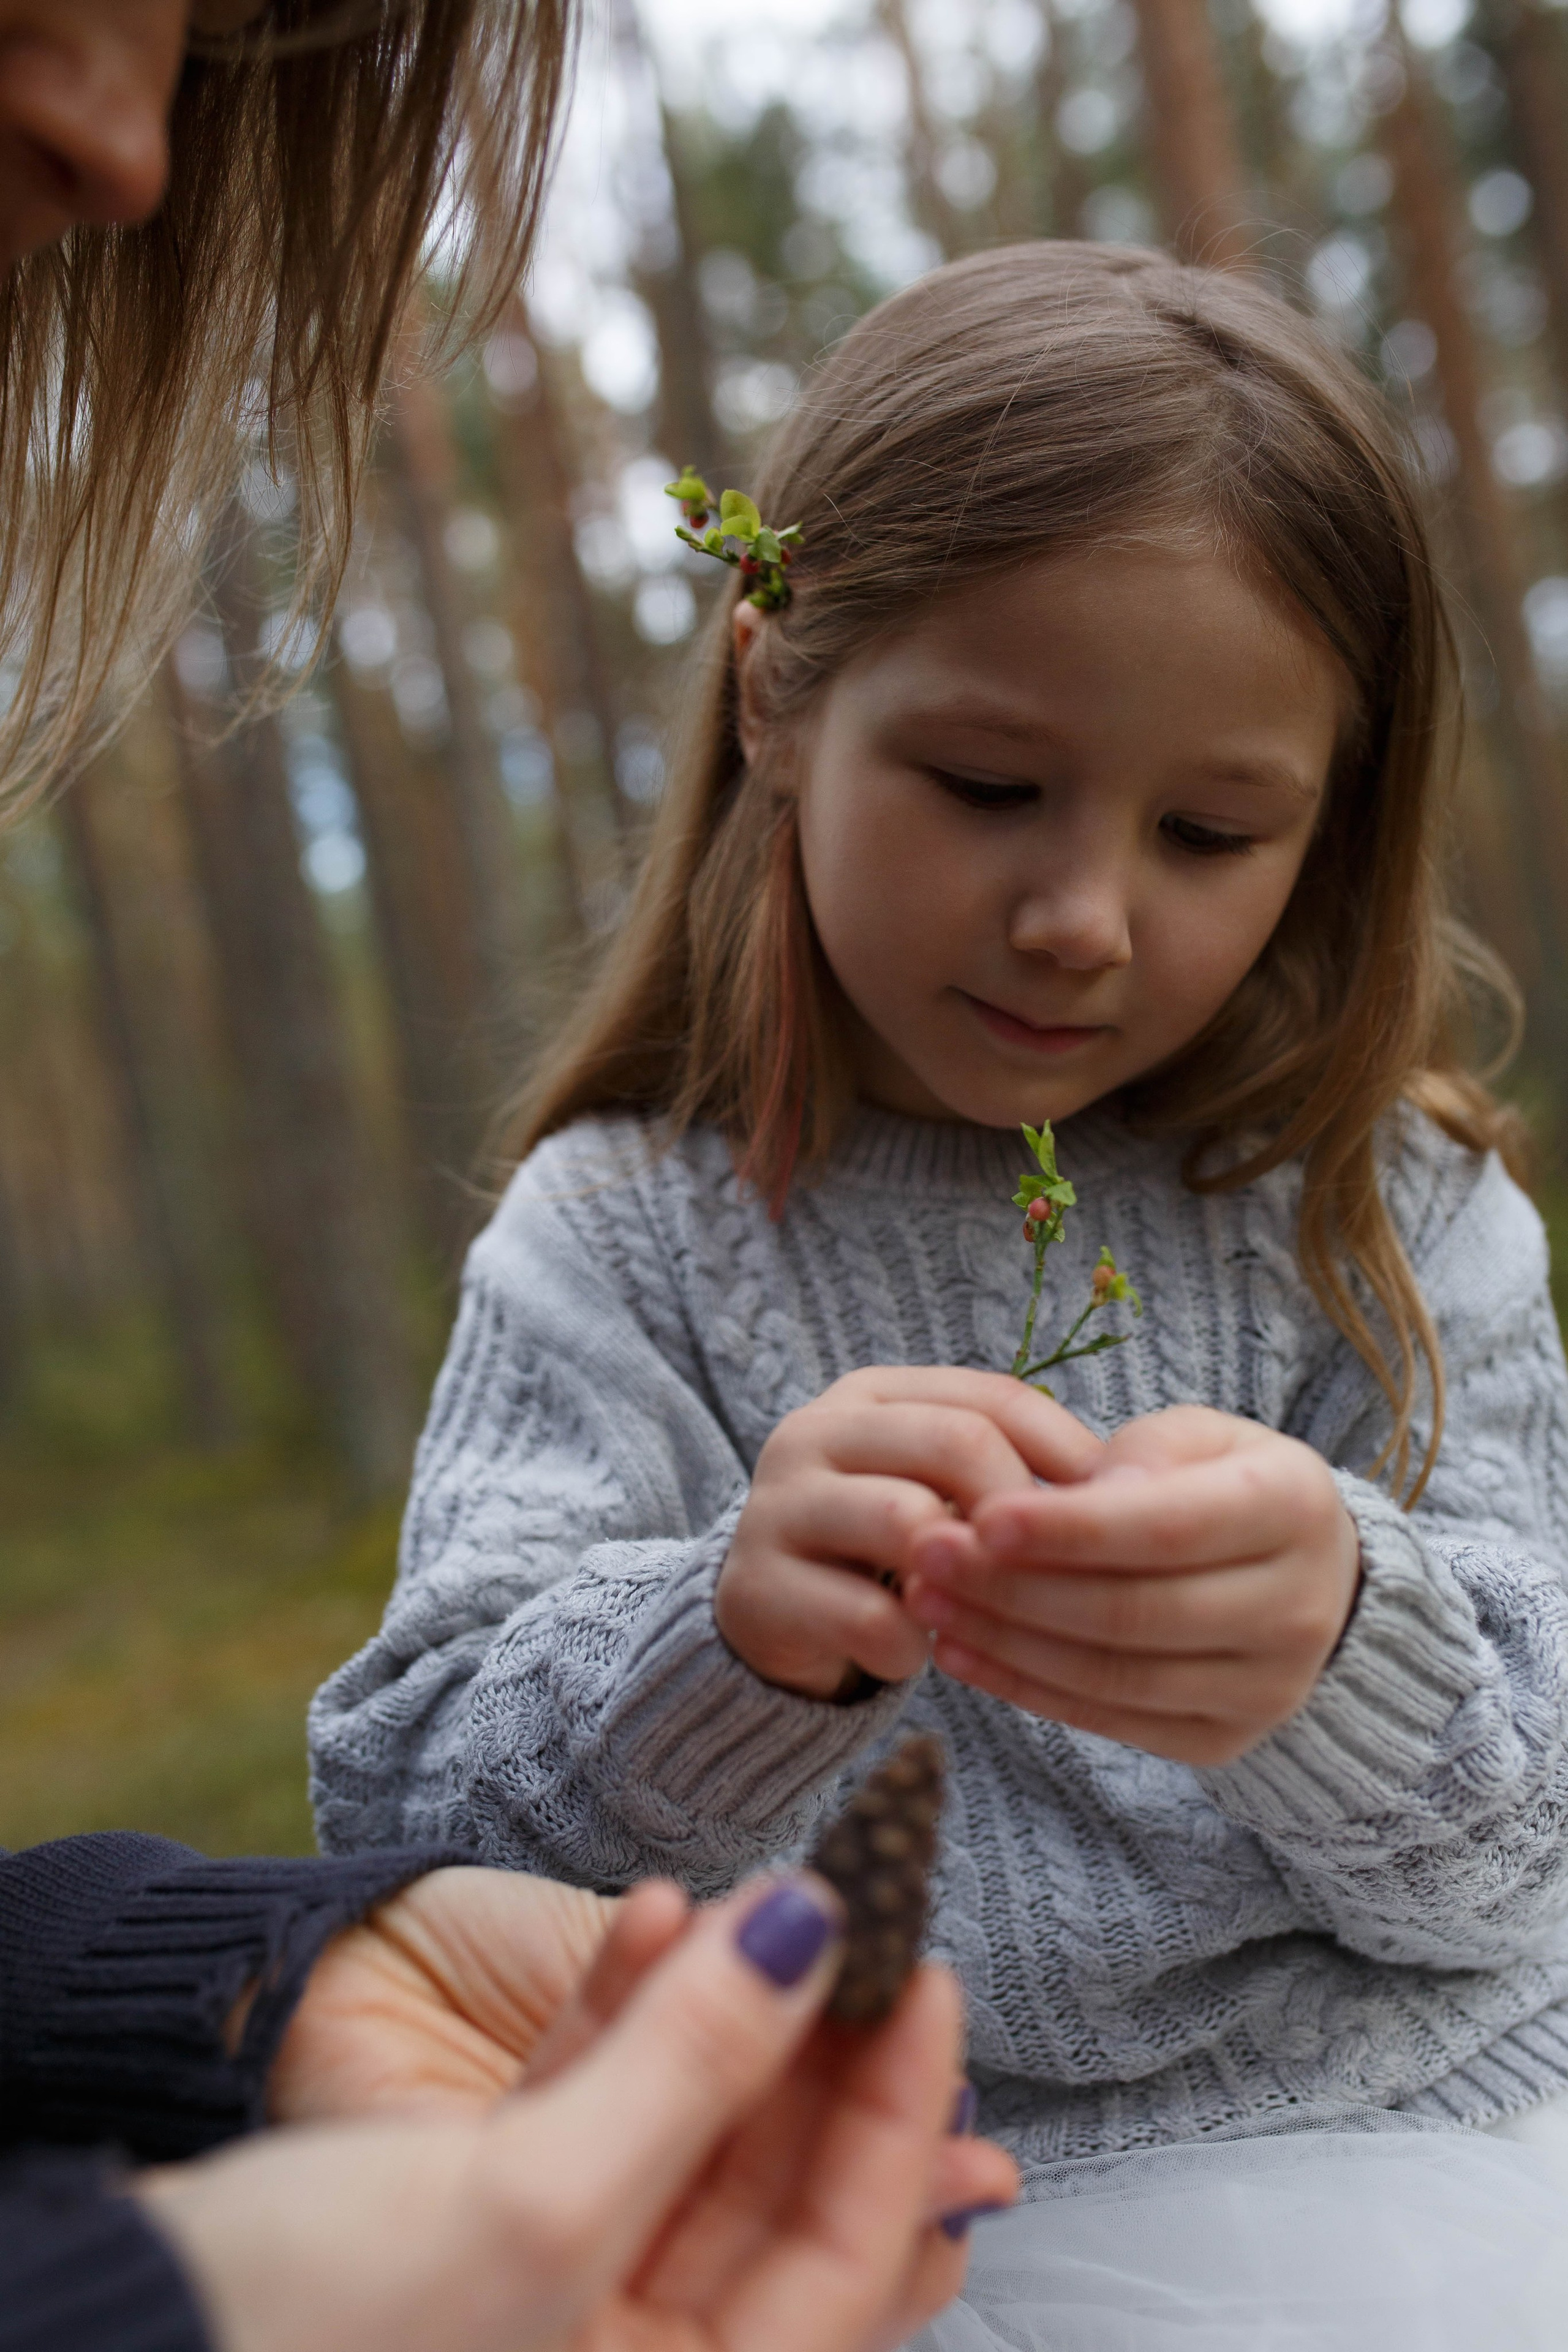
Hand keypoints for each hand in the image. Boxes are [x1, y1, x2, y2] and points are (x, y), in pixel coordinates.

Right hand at [138, 1873, 1017, 2351]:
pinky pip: (595, 2091)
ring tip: (775, 1895)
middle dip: (830, 2053)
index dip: (903, 2119)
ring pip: (699, 2124)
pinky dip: (622, 2002)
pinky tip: (648, 1915)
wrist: (113, 2315)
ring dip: (731, 2002)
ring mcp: (562, 2265)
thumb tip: (818, 1938)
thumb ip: (698, 2067)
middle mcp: (627, 2348)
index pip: (846, 2266)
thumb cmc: (319, 2322)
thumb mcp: (540, 2199)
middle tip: (880, 1934)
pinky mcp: (492, 2188)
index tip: (928, 1979)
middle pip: (783, 2194)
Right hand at [717, 1366, 1104, 1699]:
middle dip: (1021, 1514)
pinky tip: (910, 1655)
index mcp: (871, 1395)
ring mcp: (777, 1506)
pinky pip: (871, 1617)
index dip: (1066, 1454)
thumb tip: (1122, 1487)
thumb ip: (1005, 1469)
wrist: (766, 1615)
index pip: (992, 1397)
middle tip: (1049, 1573)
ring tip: (974, 1614)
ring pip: (909, 1522)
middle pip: (955, 1442)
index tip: (1112, 1514)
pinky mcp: (757, 1588)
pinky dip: (911, 1649)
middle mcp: (814, 1431)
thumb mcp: (935, 1489)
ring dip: (967, 1582)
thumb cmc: (881, 1549)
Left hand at [903, 1405, 1360, 1765]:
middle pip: (1133, 1612)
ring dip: (1005, 1640)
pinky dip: (1025, 1687)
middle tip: (926, 1554)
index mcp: (1295, 1510)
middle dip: (1014, 1587)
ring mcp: (1264, 1689)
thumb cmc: (1224, 1485)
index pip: (1167, 1528)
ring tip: (928, 1598)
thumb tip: (1078, 1495)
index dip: (1070, 1530)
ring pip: (1113, 1675)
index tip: (982, 1516)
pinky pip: (1109, 1719)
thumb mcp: (1201, 1437)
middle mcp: (1295, 1610)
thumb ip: (1144, 1452)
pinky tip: (960, 1651)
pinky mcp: (1222, 1740)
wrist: (1305, 1575)